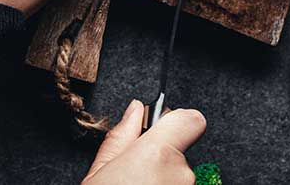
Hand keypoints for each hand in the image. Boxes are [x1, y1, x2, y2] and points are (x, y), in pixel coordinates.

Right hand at [82, 100, 206, 184]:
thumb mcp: (98, 172)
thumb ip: (120, 138)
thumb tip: (135, 111)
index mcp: (157, 154)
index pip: (190, 120)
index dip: (176, 121)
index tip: (159, 130)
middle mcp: (181, 174)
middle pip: (178, 151)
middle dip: (158, 158)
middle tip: (132, 174)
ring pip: (177, 175)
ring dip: (161, 179)